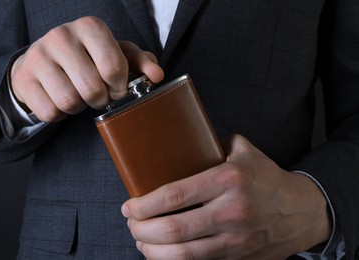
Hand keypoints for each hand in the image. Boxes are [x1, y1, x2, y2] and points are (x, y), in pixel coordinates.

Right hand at [10, 16, 163, 121]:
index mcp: (90, 27)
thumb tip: (157, 75)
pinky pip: (50, 113)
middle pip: (93, 89)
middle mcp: (61, 36)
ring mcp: (39, 57)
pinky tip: (59, 99)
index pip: (114, 68)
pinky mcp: (24, 79)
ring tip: (78, 95)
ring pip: (70, 102)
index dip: (120, 87)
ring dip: (79, 107)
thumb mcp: (117, 54)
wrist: (42, 60)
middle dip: (100, 100)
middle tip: (98, 95)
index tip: (117, 89)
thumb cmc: (88, 58)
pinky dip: (60, 114)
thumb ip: (140, 63)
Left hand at [121, 134, 330, 258]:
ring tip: (141, 241)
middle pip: (173, 229)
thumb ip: (209, 146)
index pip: (175, 195)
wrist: (301, 210)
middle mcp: (231, 211)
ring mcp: (235, 240)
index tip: (130, 205)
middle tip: (132, 223)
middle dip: (142, 229)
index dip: (145, 204)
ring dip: (152, 251)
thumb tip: (176, 149)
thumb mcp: (242, 150)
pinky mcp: (238, 258)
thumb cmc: (266, 177)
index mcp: (228, 180)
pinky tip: (163, 254)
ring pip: (183, 255)